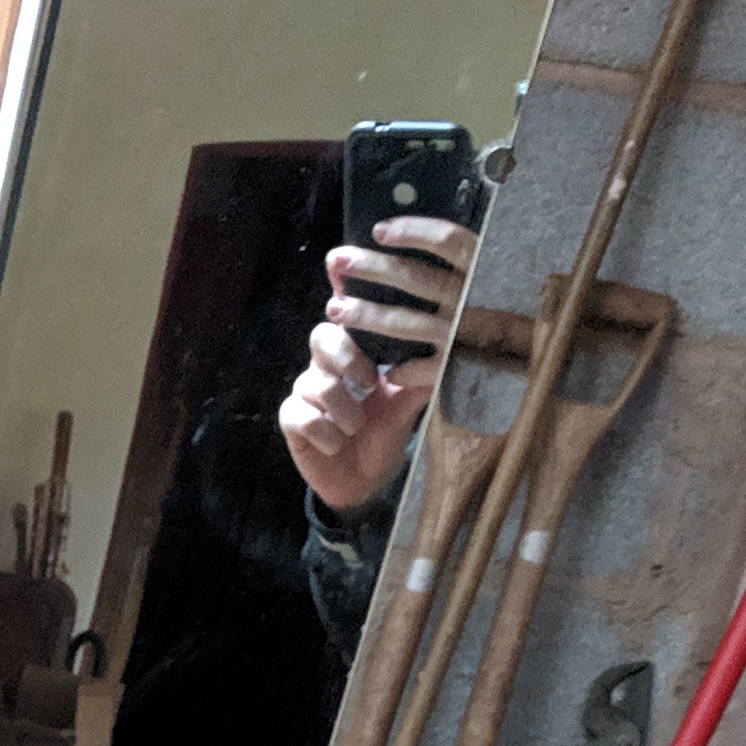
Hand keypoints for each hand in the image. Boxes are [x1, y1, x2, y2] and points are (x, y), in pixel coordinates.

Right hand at [279, 217, 476, 513]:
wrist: (364, 482)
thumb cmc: (386, 433)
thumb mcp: (410, 402)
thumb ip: (424, 373)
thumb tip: (454, 344)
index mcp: (355, 351)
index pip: (345, 312)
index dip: (340, 286)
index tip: (340, 263)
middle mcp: (326, 364)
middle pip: (324, 336)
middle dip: (346, 356)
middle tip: (368, 382)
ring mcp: (305, 390)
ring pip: (316, 381)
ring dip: (343, 410)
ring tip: (355, 427)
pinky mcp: (292, 420)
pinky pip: (301, 414)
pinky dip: (325, 432)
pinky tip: (336, 442)